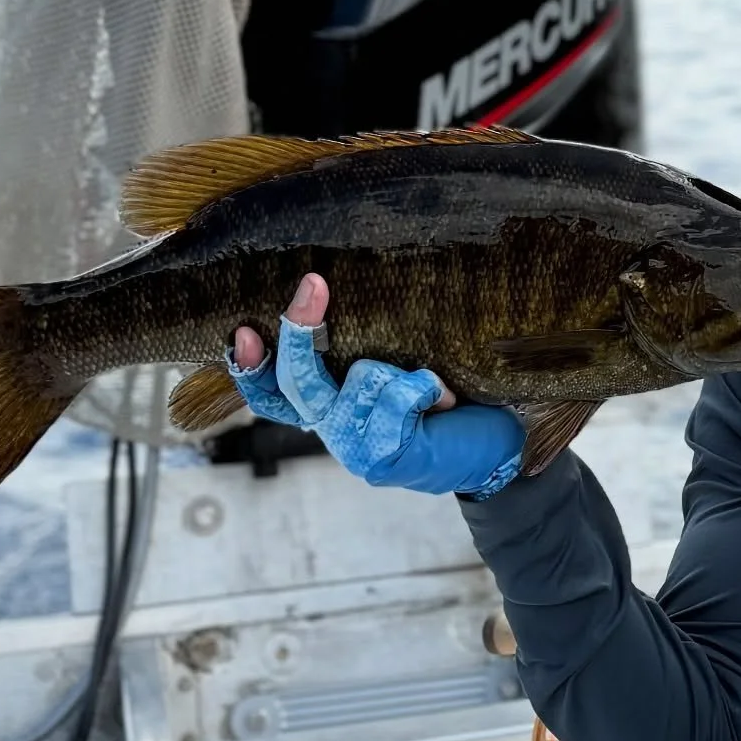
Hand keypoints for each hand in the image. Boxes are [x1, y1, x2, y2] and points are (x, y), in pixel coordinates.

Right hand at [227, 274, 524, 499]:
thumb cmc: (447, 402)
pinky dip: (425, 387)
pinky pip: (397, 398)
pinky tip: (443, 402)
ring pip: (360, 379)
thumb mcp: (397, 371)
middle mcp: (334, 432)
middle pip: (297, 383)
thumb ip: (362, 352)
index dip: (249, 366)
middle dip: (299, 331)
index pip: (271, 394)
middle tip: (313, 283)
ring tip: (431, 386)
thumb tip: (333, 295)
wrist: (498, 451)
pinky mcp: (388, 457)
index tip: (243, 330)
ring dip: (401, 371)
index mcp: (329, 410)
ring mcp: (357, 450)